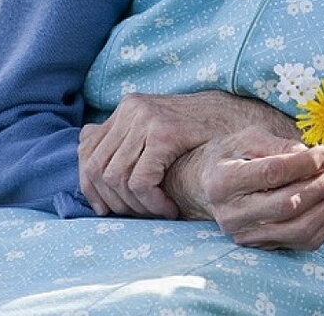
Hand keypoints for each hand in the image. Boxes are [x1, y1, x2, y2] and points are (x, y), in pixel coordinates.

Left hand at [79, 91, 301, 217]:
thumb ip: (123, 133)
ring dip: (135, 205)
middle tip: (138, 216)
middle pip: (97, 168)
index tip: (108, 210)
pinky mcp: (164, 133)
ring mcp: (147, 118)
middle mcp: (132, 108)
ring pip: (116, 177)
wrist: (241, 121)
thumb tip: (82, 137)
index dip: (90, 187)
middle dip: (113, 201)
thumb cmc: (201, 132)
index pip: (86, 152)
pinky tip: (168, 208)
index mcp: (127, 107)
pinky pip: (141, 180)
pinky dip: (151, 202)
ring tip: (156, 212)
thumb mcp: (158, 127)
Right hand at [167, 128, 323, 250]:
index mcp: (223, 182)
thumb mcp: (250, 138)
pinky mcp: (262, 247)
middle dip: (322, 185)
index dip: (306, 163)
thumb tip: (319, 157)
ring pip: (299, 229)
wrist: (208, 185)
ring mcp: (246, 236)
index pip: (272, 174)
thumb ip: (280, 146)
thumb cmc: (233, 155)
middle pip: (288, 205)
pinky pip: (303, 243)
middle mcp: (232, 215)